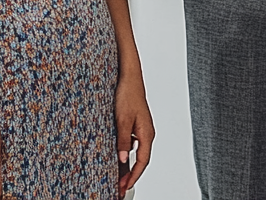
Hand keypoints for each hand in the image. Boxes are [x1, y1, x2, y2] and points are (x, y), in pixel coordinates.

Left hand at [116, 71, 154, 196]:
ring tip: (118, 178)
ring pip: (137, 153)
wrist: (129, 77)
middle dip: (131, 176)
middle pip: (141, 160)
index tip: (125, 187)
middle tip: (120, 188)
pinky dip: (127, 155)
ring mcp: (142, 128)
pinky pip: (134, 144)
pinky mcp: (136, 124)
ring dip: (129, 166)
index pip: (142, 161)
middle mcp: (146, 132)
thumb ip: (123, 141)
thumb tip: (124, 159)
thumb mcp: (122, 120)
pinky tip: (119, 158)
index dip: (133, 176)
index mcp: (146, 133)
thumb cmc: (128, 94)